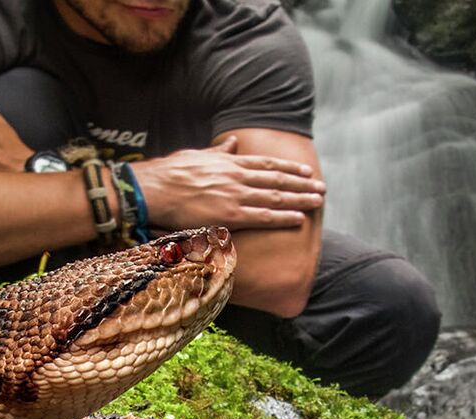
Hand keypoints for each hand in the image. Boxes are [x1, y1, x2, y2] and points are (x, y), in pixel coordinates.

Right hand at [128, 136, 325, 229]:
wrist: (154, 189)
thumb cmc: (169, 173)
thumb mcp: (197, 155)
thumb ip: (218, 152)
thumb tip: (231, 143)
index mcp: (229, 162)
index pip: (266, 164)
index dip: (289, 167)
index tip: (305, 170)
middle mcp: (237, 177)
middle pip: (277, 180)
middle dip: (302, 184)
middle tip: (321, 187)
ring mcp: (235, 196)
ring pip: (276, 197)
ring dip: (300, 199)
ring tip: (318, 201)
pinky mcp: (230, 216)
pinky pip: (263, 217)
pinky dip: (283, 217)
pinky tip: (299, 218)